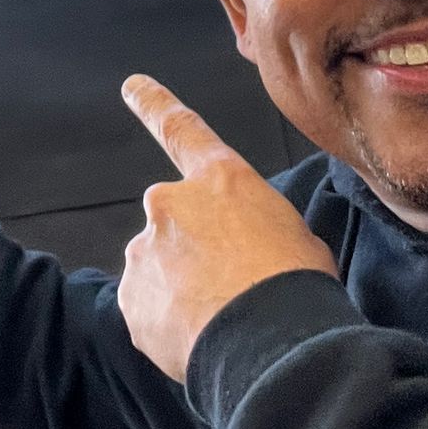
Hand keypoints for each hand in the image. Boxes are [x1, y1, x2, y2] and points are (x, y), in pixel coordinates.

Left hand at [117, 77, 338, 381]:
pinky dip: (167, 323)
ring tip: (222, 318)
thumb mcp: (294, 234)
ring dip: (181, 288)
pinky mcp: (130, 297)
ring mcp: (144, 250)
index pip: (181, 129)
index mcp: (218, 179)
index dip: (154, 104)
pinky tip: (200, 338)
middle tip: (230, 286)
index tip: (130, 85)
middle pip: (174, 223)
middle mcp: (170, 204)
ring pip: (158, 267)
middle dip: (193, 250)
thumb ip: (253, 223)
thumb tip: (242, 245)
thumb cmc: (296, 285)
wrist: (272, 342)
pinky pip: (147, 308)